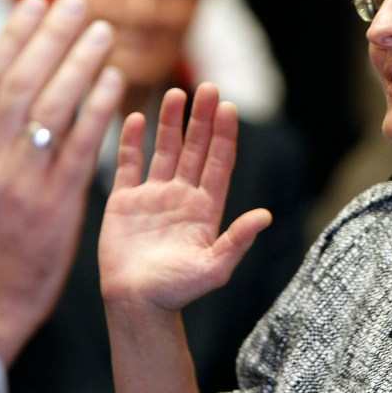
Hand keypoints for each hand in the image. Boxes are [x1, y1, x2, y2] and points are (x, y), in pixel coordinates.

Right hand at [0, 0, 123, 365]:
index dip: (15, 36)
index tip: (37, 2)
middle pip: (24, 81)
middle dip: (53, 36)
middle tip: (80, 2)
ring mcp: (21, 179)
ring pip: (54, 106)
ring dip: (81, 62)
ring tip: (104, 32)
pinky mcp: (55, 203)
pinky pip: (81, 147)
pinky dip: (98, 111)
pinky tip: (117, 83)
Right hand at [99, 83, 270, 311]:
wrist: (136, 305)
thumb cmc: (177, 291)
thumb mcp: (215, 268)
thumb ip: (238, 240)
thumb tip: (266, 216)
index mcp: (207, 208)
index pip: (219, 162)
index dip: (224, 135)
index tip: (228, 107)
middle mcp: (183, 196)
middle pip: (195, 148)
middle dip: (201, 119)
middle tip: (207, 86)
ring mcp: (154, 196)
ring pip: (164, 150)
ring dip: (170, 123)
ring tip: (175, 93)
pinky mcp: (125, 202)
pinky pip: (129, 165)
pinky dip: (132, 142)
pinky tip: (137, 118)